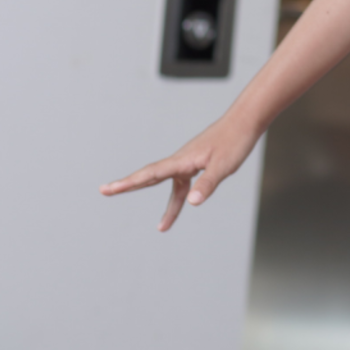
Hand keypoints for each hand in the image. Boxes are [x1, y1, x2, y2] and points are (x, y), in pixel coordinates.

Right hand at [99, 115, 259, 230]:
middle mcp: (180, 160)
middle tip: (104, 191)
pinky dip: (181, 198)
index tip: (108, 189)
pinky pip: (183, 184)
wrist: (245, 122)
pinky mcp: (197, 164)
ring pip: (166, 183)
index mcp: (182, 160)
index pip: (150, 174)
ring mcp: (188, 162)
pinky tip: (185, 207)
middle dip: (127, 186)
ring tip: (162, 227)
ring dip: (164, 204)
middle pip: (149, 176)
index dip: (128, 183)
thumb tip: (192, 202)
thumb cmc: (235, 141)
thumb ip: (207, 183)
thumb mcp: (224, 166)